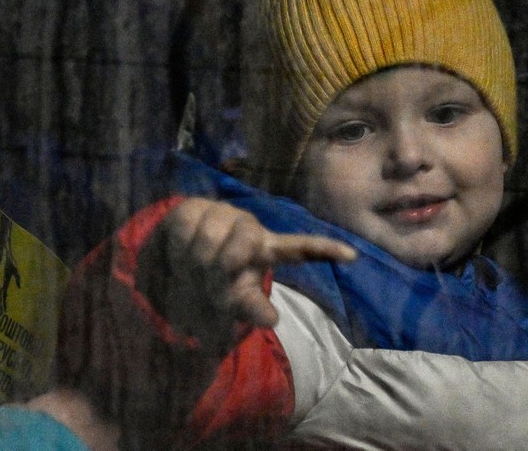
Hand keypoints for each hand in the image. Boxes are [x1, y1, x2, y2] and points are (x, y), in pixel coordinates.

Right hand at [140, 197, 354, 347]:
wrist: (174, 253)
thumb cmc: (213, 280)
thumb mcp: (233, 301)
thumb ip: (252, 309)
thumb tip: (271, 319)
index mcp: (267, 252)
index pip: (300, 249)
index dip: (325, 249)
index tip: (353, 255)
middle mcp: (251, 230)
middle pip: (235, 256)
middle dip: (217, 274)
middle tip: (209, 283)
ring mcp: (224, 216)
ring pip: (207, 248)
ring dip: (193, 266)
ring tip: (192, 267)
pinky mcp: (196, 207)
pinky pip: (184, 235)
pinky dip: (176, 251)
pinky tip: (180, 250)